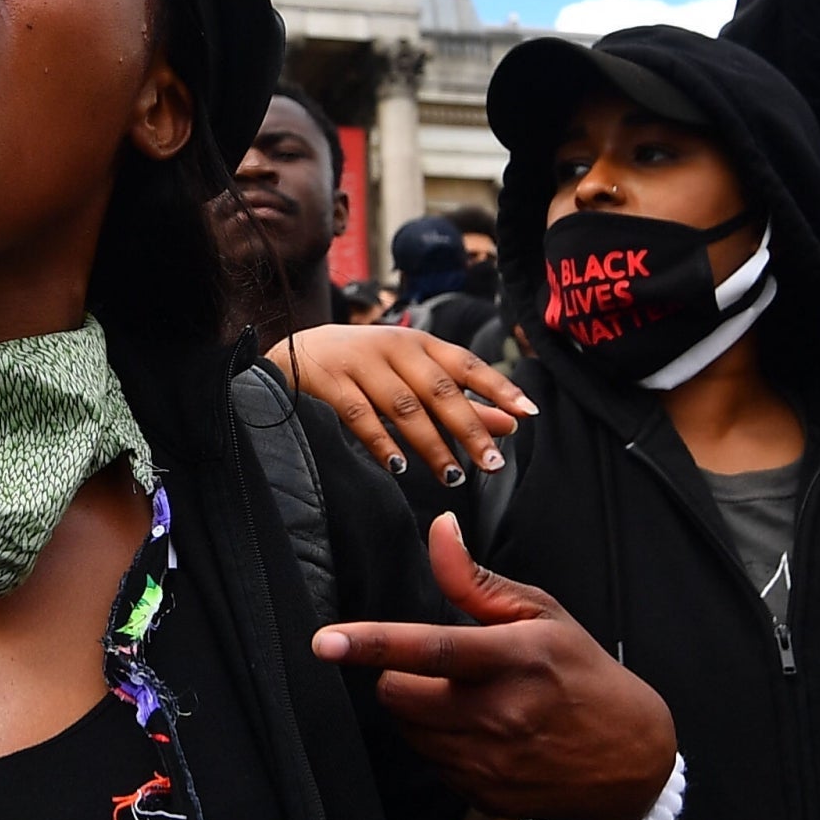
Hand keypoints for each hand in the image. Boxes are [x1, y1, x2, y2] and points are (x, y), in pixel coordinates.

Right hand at [269, 324, 534, 483]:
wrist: (293, 352)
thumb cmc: (366, 367)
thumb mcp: (413, 375)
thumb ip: (461, 400)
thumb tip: (511, 423)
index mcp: (418, 343)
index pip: (466, 364)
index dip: (498, 387)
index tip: (526, 413)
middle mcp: (392, 347)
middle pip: (439, 389)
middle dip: (469, 428)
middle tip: (493, 464)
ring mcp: (359, 362)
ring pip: (403, 406)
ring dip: (430, 443)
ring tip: (452, 476)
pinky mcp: (329, 381)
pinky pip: (359, 415)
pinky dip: (381, 442)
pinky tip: (399, 467)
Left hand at [313, 514, 675, 819]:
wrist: (629, 760)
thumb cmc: (579, 672)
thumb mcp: (540, 614)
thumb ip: (475, 579)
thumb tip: (439, 528)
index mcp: (517, 659)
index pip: (434, 649)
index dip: (373, 644)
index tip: (326, 642)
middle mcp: (503, 715)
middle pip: (398, 695)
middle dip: (399, 676)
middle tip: (436, 670)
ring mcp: (494, 763)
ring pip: (408, 730)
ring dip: (419, 711)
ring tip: (466, 700)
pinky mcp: (486, 795)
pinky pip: (431, 763)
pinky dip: (441, 744)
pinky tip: (481, 734)